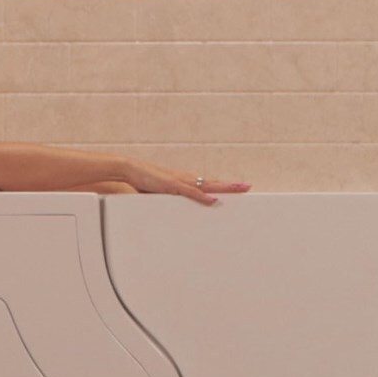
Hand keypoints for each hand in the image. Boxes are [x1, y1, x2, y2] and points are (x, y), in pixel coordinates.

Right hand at [120, 159, 250, 204]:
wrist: (130, 169)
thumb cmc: (143, 181)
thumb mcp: (160, 194)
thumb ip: (171, 199)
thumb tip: (177, 207)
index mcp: (184, 181)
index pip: (208, 184)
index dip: (222, 186)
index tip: (236, 188)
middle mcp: (186, 179)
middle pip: (213, 183)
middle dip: (230, 186)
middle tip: (247, 187)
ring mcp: (180, 181)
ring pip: (207, 185)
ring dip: (223, 187)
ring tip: (239, 189)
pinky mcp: (172, 185)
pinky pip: (191, 192)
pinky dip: (203, 196)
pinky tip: (213, 199)